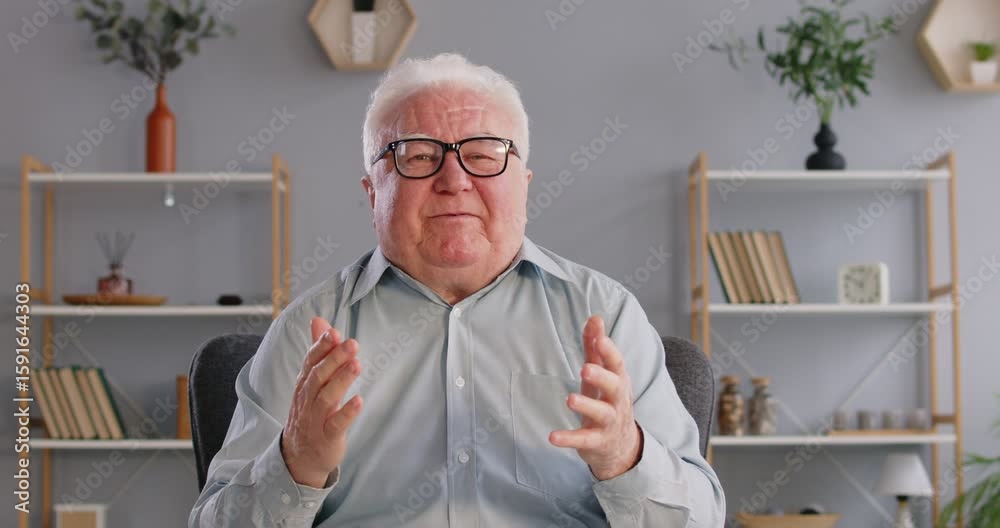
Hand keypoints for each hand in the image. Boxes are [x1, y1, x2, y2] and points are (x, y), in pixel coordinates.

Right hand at [281, 317, 363, 487]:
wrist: (299, 457)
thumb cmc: (310, 412)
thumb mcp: (311, 381)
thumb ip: (318, 351)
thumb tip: (319, 320)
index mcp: (305, 384)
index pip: (310, 362)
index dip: (321, 346)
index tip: (334, 332)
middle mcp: (307, 400)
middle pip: (318, 376)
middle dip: (334, 359)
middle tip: (351, 343)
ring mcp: (315, 420)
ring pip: (326, 398)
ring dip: (341, 381)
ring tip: (357, 364)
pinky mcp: (327, 438)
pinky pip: (336, 425)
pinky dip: (347, 413)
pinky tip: (359, 401)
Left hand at [549, 315, 642, 480]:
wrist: (621, 447)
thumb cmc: (608, 403)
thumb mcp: (602, 375)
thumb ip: (596, 348)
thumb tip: (595, 317)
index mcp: (618, 382)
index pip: (617, 364)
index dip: (609, 351)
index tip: (600, 338)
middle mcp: (617, 401)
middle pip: (615, 387)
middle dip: (602, 377)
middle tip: (585, 367)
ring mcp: (609, 423)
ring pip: (602, 414)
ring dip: (586, 406)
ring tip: (570, 399)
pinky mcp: (597, 442)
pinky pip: (584, 440)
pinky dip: (569, 438)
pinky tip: (552, 436)